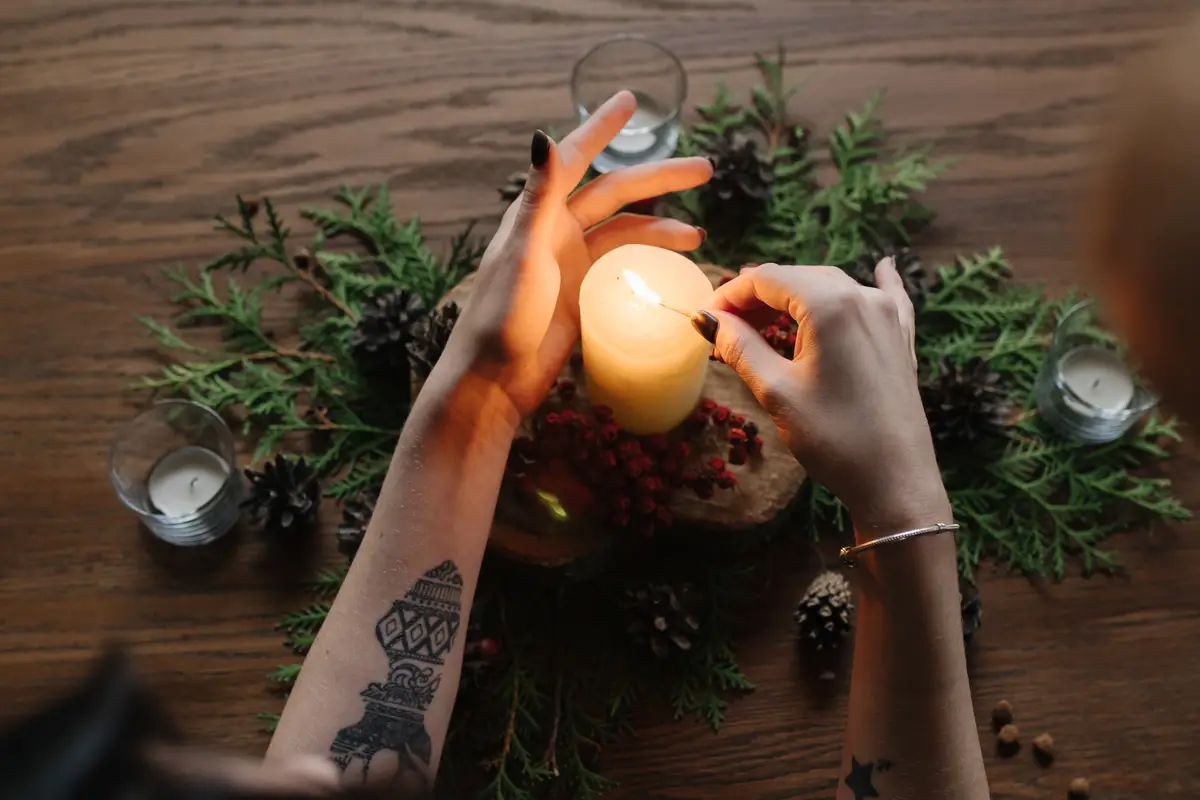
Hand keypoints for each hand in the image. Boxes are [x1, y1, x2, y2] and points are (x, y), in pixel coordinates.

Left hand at [443, 91, 712, 418]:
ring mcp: (571, 265)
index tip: (630, 100)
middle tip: (705, 168)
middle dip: (659, 178)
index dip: (603, 128)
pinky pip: (623, 268)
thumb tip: (542, 134)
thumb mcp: (524, 254)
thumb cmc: (500, 317)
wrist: (494, 380)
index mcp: (538, 215)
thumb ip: (538, 197)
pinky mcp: (582, 297)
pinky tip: (673, 268)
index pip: (576, 159)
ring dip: (660, 229)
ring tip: (696, 236)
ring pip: (625, 233)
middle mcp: (556, 233)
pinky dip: (649, 262)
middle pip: (616, 193)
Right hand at [708, 259, 947, 535]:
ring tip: (763, 317)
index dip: (729, 294)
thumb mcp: (776, 391)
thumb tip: (710, 320)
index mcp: (830, 304)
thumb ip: (741, 347)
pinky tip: (885, 265)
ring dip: (795, 296)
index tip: (704, 317)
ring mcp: (888, 316)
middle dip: (758, 296)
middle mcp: (863, 297)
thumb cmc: (834, 438)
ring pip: (832, 287)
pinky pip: (887, 297)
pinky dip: (874, 282)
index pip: (767, 280)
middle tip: (724, 324)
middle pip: (798, 278)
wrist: (896, 481)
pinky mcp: (902, 339)